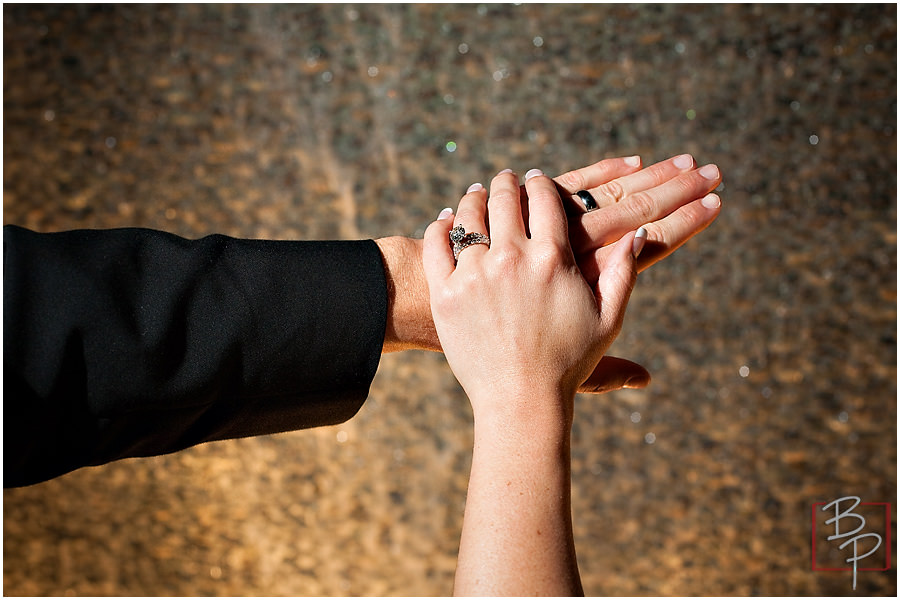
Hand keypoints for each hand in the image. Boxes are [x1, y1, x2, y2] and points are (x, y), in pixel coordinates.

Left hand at [422, 169, 642, 414]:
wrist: (520, 400)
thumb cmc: (569, 362)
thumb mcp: (608, 319)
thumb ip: (623, 273)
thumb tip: (638, 233)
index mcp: (553, 258)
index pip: (544, 199)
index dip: (539, 183)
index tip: (535, 179)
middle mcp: (512, 258)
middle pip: (504, 198)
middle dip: (506, 183)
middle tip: (505, 179)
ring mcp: (474, 274)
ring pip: (467, 215)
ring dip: (473, 198)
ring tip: (476, 195)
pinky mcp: (446, 293)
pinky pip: (435, 244)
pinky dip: (439, 226)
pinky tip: (445, 221)